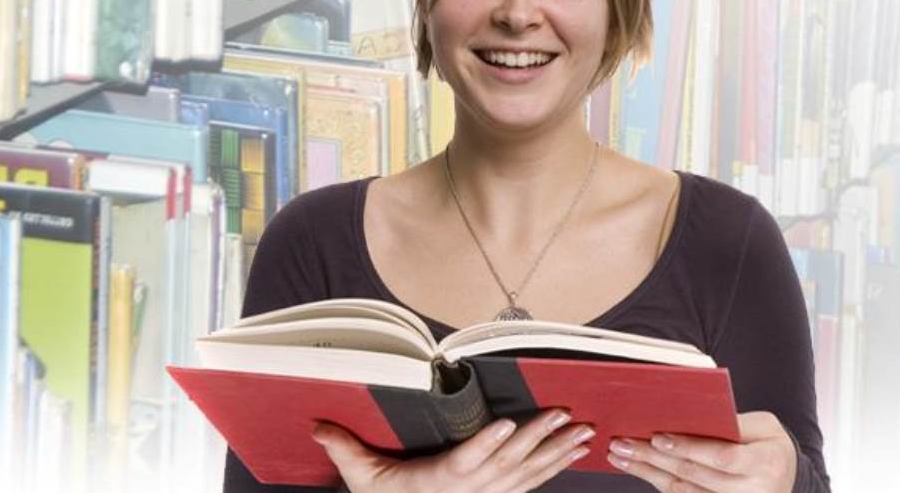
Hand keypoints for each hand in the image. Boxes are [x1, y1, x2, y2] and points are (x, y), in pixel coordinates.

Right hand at [311, 409, 592, 492]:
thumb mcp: (362, 479)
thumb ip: (344, 450)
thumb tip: (316, 425)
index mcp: (438, 484)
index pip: (463, 464)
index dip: (486, 446)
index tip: (507, 425)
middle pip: (508, 465)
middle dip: (539, 440)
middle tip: (565, 415)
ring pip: (527, 475)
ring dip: (557, 452)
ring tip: (583, 431)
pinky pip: (531, 483)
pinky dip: (555, 467)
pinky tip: (574, 452)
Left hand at [606, 411, 796, 492]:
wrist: (785, 478)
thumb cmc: (769, 445)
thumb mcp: (763, 427)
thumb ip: (731, 423)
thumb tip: (686, 415)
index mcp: (766, 463)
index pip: (721, 457)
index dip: (688, 448)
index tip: (658, 438)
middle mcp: (753, 492)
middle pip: (695, 475)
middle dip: (654, 458)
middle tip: (623, 443)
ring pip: (683, 490)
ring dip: (646, 472)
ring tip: (619, 455)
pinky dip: (656, 481)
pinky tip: (637, 468)